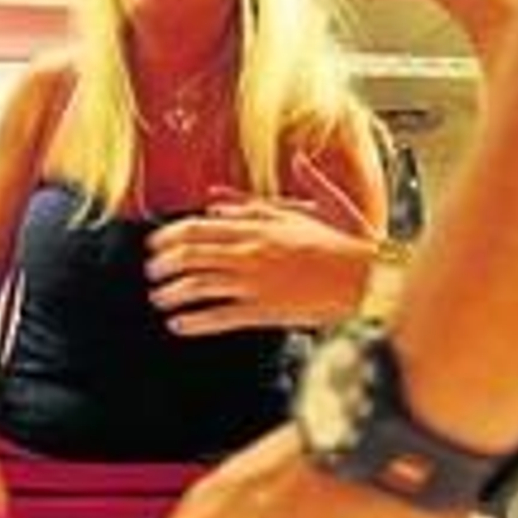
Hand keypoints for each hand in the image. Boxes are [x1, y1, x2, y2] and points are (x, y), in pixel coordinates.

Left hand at [148, 154, 382, 335]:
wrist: (365, 278)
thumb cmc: (342, 243)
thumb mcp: (309, 208)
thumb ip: (273, 197)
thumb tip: (237, 192)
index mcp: (257, 225)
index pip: (198, 227)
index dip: (169, 236)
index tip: (156, 244)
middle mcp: (249, 251)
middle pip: (190, 255)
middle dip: (163, 265)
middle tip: (151, 272)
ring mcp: (254, 282)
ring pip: (198, 285)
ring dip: (172, 293)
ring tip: (160, 298)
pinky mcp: (263, 311)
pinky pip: (219, 316)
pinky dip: (194, 322)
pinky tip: (179, 325)